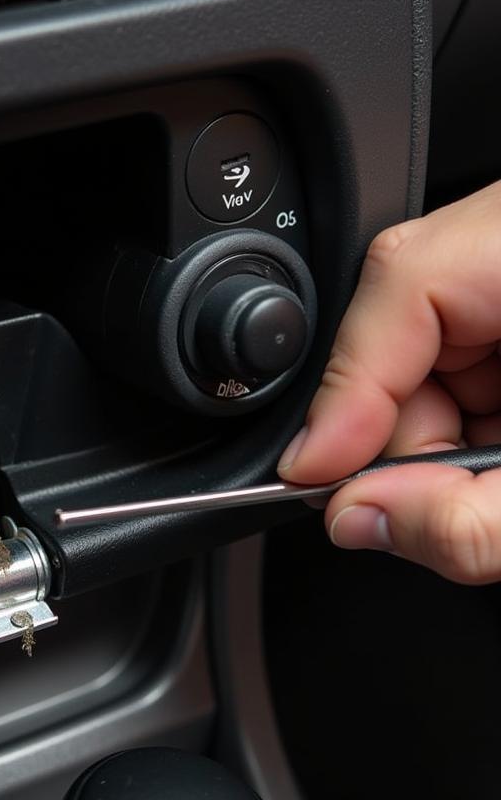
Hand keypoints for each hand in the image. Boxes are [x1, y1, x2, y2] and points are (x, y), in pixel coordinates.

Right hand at [277, 180, 500, 582]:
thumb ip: (468, 519)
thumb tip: (359, 519)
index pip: (403, 280)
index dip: (345, 391)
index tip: (317, 475)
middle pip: (404, 329)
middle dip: (399, 438)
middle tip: (424, 503)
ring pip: (431, 353)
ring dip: (439, 440)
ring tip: (489, 485)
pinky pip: (467, 358)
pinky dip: (469, 424)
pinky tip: (496, 455)